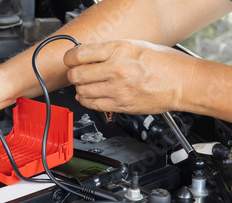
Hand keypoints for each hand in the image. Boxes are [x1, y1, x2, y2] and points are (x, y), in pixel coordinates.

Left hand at [63, 40, 195, 114]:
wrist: (183, 82)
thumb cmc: (163, 63)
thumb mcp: (134, 46)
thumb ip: (109, 52)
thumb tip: (87, 56)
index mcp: (119, 51)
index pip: (79, 55)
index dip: (69, 58)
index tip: (70, 60)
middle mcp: (116, 70)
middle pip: (76, 75)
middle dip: (73, 75)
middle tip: (77, 74)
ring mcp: (117, 90)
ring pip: (82, 92)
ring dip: (80, 88)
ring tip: (85, 85)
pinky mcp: (120, 105)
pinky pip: (92, 105)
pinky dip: (86, 101)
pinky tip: (90, 96)